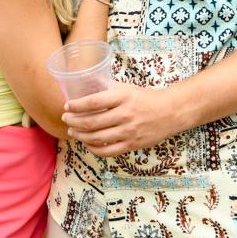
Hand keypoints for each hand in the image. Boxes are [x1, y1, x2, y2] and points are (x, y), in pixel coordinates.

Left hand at [61, 82, 183, 156]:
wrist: (170, 112)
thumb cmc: (145, 98)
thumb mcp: (127, 88)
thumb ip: (108, 88)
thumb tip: (86, 86)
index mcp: (123, 97)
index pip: (94, 102)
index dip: (77, 105)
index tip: (67, 106)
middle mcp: (125, 115)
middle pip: (92, 122)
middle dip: (73, 122)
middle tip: (66, 119)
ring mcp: (128, 131)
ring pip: (97, 138)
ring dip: (80, 135)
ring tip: (72, 131)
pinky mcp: (132, 144)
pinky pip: (108, 151)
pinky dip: (93, 148)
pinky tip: (87, 143)